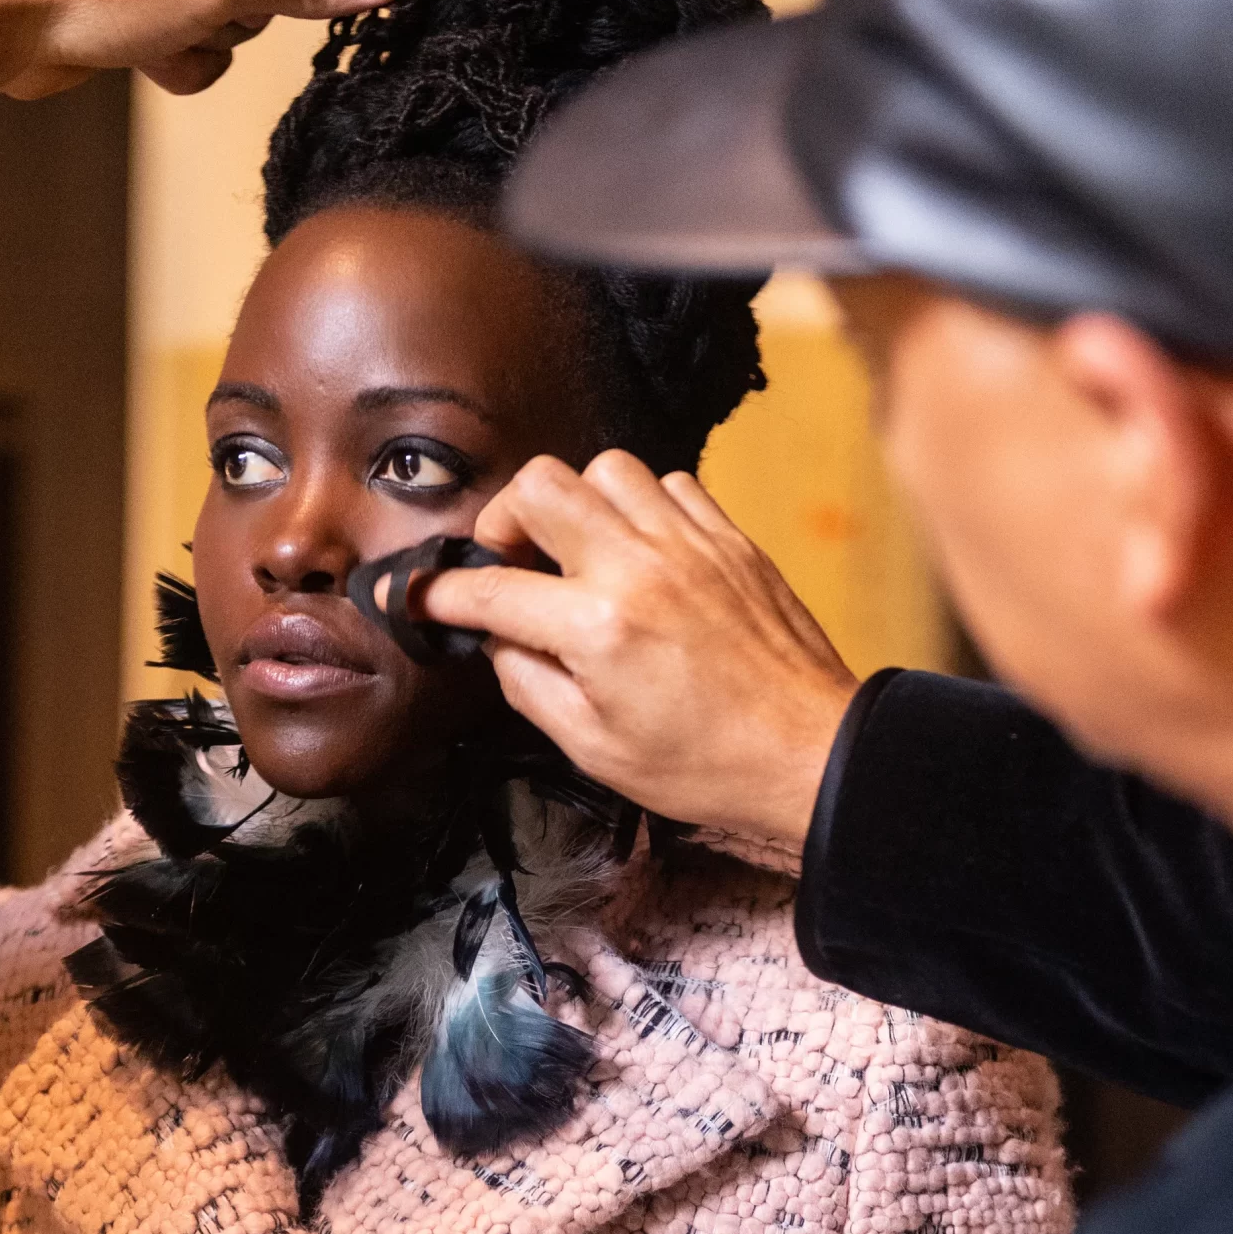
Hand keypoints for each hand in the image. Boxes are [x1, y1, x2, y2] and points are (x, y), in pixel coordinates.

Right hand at [421, 449, 859, 853]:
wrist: (806, 752)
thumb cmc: (703, 765)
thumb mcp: (593, 748)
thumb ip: (527, 684)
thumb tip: (497, 638)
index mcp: (597, 629)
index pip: (491, 589)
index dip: (444, 594)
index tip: (426, 598)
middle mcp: (638, 568)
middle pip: (540, 486)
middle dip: (507, 521)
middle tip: (513, 565)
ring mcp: (688, 544)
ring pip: (604, 468)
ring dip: (577, 505)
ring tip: (580, 556)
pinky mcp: (728, 538)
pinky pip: (668, 484)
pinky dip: (641, 509)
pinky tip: (641, 556)